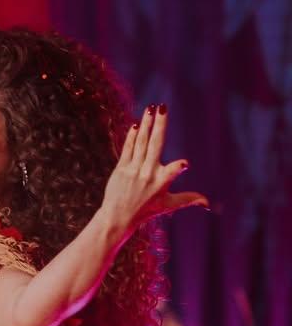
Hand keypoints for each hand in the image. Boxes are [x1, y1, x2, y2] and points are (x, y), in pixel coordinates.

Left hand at [99, 105, 208, 236]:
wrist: (117, 217)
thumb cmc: (146, 211)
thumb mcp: (169, 205)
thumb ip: (188, 199)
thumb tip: (208, 203)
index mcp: (161, 182)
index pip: (173, 172)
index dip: (178, 167)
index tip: (184, 164)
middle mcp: (147, 174)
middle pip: (155, 145)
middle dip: (159, 125)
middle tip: (162, 107)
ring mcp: (133, 170)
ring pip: (141, 143)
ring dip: (146, 124)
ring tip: (151, 108)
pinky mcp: (121, 168)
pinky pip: (128, 149)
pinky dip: (132, 136)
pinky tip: (137, 124)